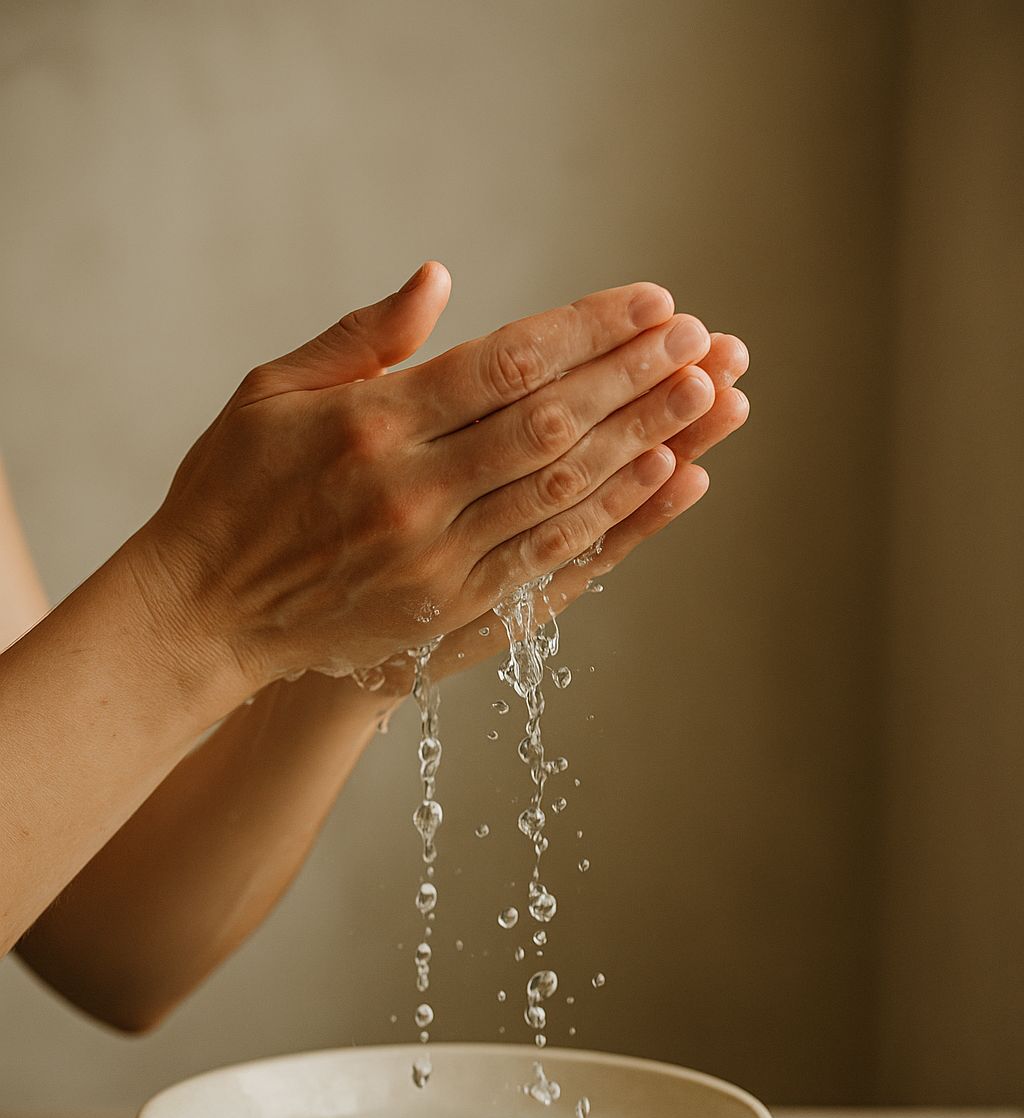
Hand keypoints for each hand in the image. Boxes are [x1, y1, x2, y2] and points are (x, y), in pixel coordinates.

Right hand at [134, 263, 715, 696]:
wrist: (208, 614)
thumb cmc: (235, 488)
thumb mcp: (274, 390)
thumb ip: (363, 338)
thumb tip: (440, 278)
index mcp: (370, 424)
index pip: (509, 361)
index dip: (591, 329)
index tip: (653, 303)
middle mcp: (412, 493)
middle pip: (553, 424)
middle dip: (637, 378)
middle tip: (705, 343)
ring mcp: (437, 560)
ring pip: (565, 491)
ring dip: (647, 442)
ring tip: (710, 400)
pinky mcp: (453, 611)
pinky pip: (555, 559)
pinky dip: (618, 517)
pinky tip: (668, 480)